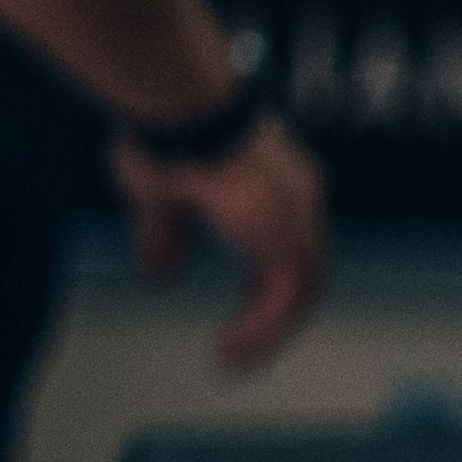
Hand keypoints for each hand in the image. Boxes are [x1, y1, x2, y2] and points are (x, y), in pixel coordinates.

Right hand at [119, 110, 325, 365]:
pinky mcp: (284, 231)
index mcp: (275, 190)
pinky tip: (231, 346)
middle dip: (272, 319)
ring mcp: (297, 214)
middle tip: (238, 353)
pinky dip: (264, 326)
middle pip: (303, 275)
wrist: (176, 101)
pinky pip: (288, 295)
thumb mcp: (159, 196)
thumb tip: (158, 277)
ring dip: (268, 332)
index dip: (264, 293)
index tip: (239, 323)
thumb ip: (164, 238)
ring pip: (303, 291)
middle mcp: (298, 200)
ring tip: (231, 360)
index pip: (287, 253)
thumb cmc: (167, 130)